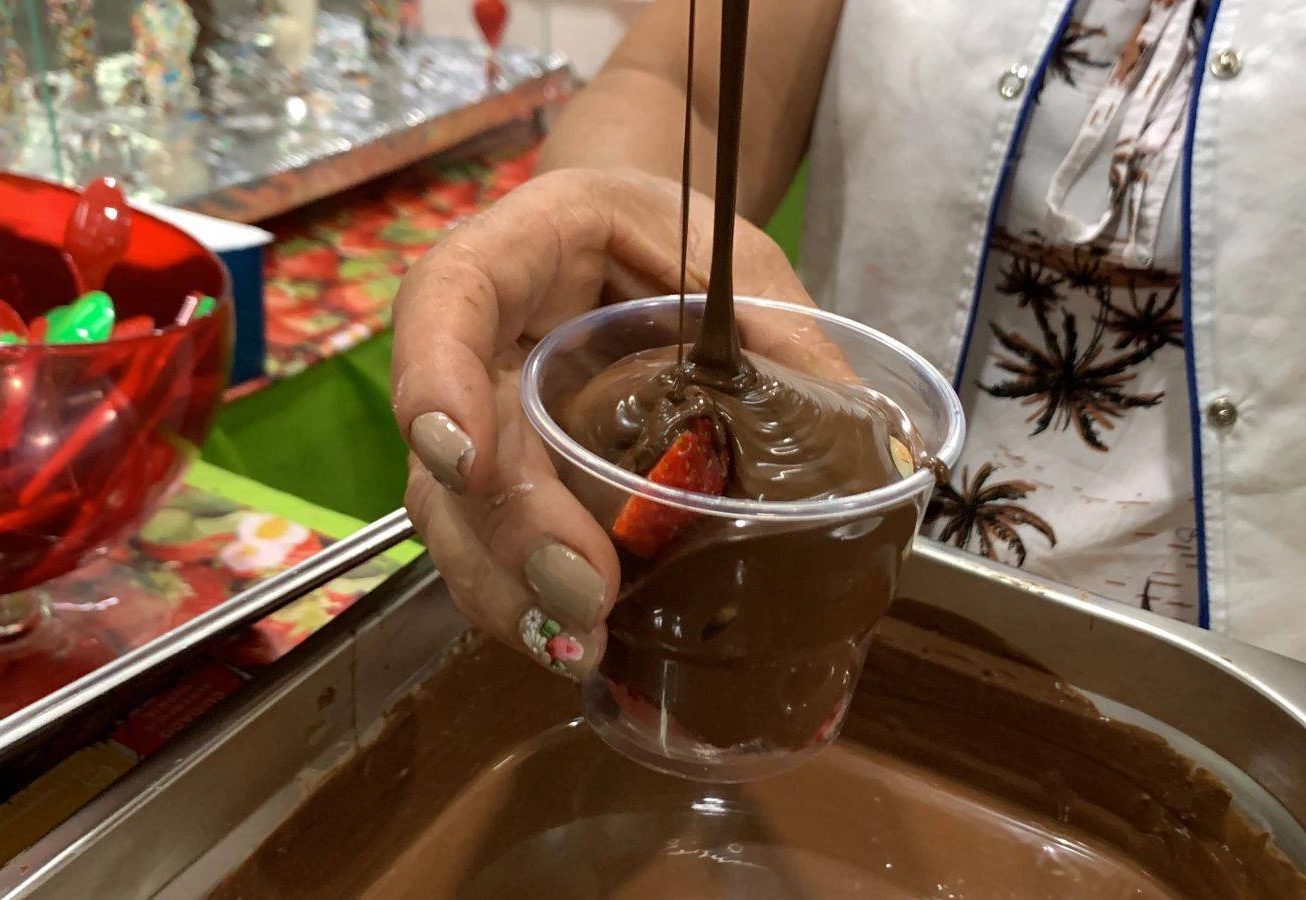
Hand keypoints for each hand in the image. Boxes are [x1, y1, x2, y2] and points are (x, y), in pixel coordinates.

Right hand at [391, 167, 822, 677]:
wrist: (640, 245)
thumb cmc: (681, 235)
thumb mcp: (742, 262)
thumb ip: (787, 337)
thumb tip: (870, 450)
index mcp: (530, 247)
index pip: (448, 295)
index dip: (436, 377)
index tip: (464, 459)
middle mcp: (483, 338)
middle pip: (450, 440)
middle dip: (507, 530)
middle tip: (585, 599)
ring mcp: (486, 415)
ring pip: (455, 515)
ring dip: (507, 591)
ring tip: (582, 649)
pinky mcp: (510, 477)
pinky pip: (490, 547)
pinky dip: (525, 604)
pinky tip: (579, 649)